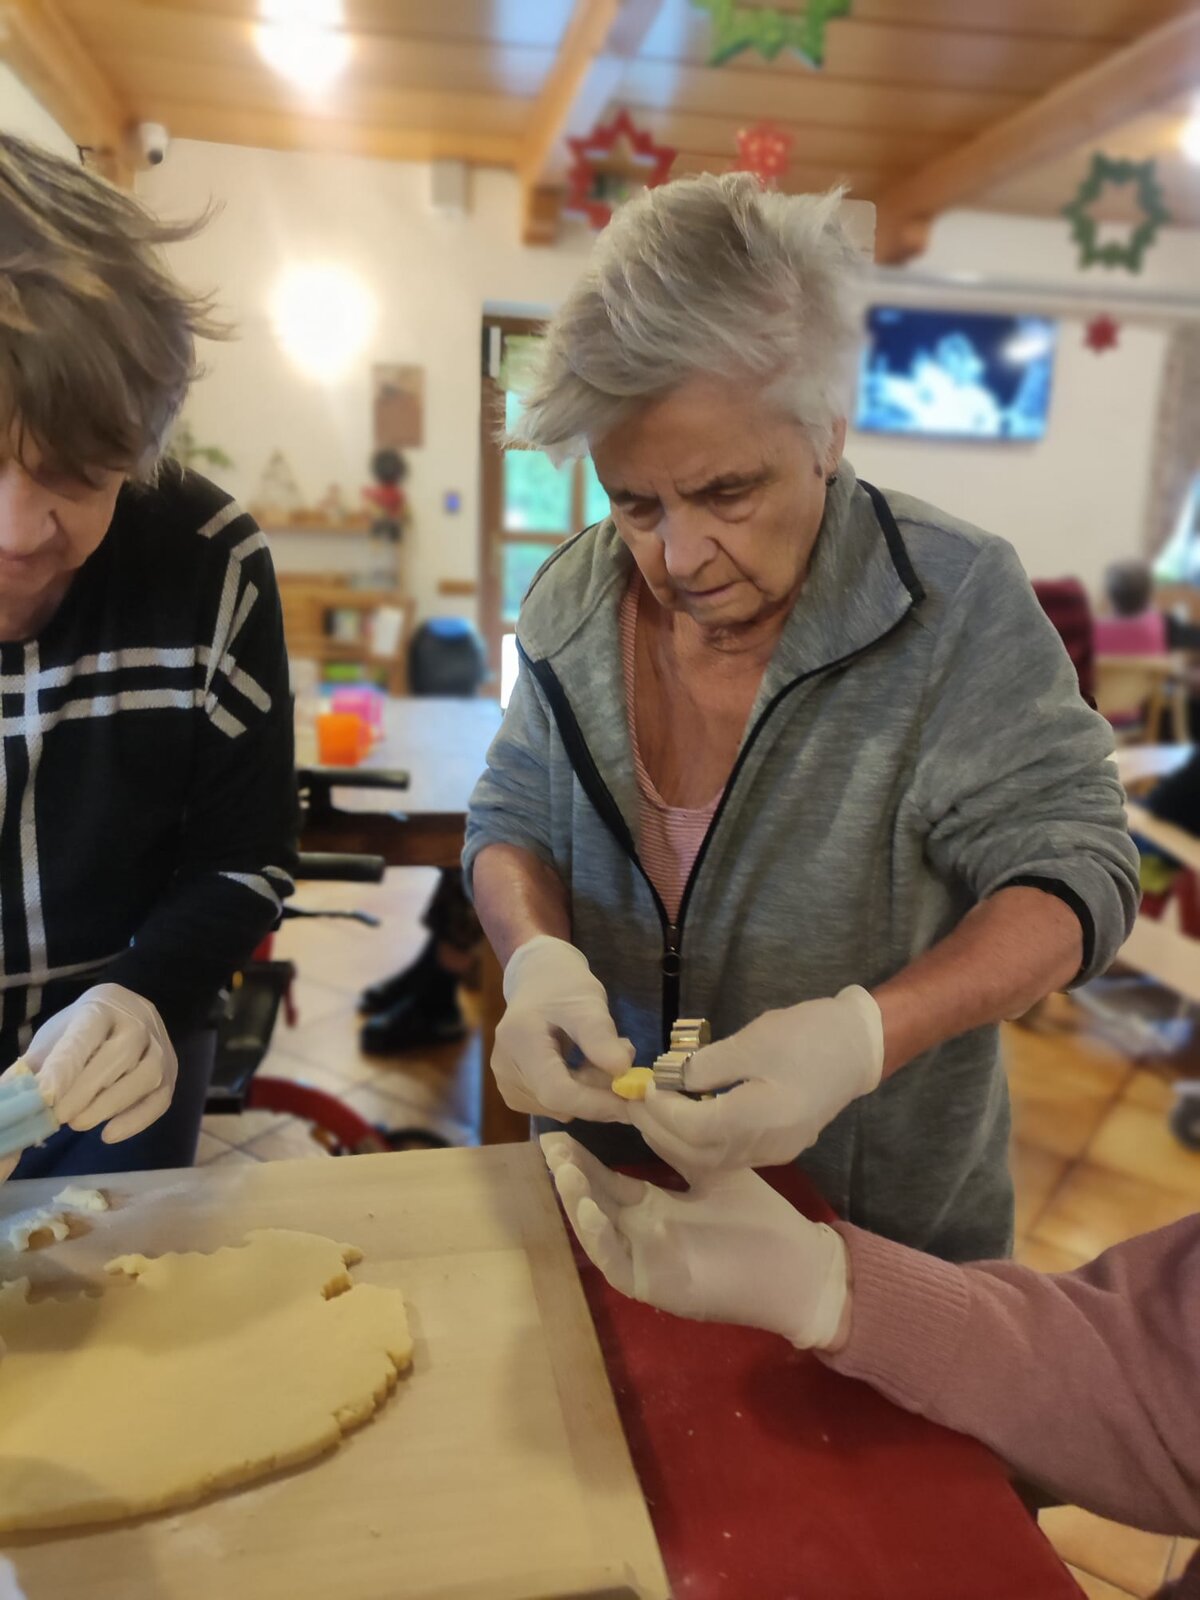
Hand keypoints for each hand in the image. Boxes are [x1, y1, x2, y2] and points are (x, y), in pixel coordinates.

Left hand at [24, 984, 177, 1143]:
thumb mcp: (54, 1037)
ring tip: (78, 1124)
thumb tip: (6, 1102)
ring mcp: (159, 1048)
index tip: (44, 1096)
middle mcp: (137, 1024)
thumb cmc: (81, 1031)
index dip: (64, 1067)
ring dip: (110, 1105)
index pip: (84, 1036)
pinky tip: (108, 1135)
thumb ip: (31, 1069)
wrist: (128, 1013)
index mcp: (100, 1009)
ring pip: (145, 1076)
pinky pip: (161, 1100)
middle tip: (57, 1117)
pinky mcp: (171, 1074)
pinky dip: (136, 1121)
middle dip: (86, 1091)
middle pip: (119, 1056)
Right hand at [493, 936, 633, 1122]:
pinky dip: (577, 1092)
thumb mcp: (587, 1002)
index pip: (556, 1091)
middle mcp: (504, 1069)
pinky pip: (553, 1104)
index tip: (631, 1101)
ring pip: (559, 1107)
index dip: (595, 1103)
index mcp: (518, 1041)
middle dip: (598, 1093)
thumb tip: (622, 1071)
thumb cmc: (563, 985)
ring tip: (602, 1054)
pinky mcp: (514, 1091)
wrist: (537, 981)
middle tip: (625, 1064)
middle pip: (558, 1102)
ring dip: (590, 1092)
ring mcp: (506, 1083)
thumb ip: (601, 1037)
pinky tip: (583, 1066)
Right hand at [542, 1134, 850, 1349]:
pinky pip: (614, 1261)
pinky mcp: (651, 1284)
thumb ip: (678, 1145)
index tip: (562, 1128)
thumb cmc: (758, 1219)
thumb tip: (646, 1104)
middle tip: (550, 1141)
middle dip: (569, 1172)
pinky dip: (598, 1236)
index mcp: (652, 1206)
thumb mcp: (712, 1171)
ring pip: (596, 1230)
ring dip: (576, 1201)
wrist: (793, 1266)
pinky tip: (590, 1208)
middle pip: (592, 1200)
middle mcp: (639, 1231)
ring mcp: (643, 1258)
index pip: (606, 1179)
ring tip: (563, 1169)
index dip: (582, 1157)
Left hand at [627, 987, 883, 1177]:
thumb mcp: (753, 1040)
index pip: (693, 1129)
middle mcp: (765, 1147)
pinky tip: (684, 1118)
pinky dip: (697, 1143)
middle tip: (633, 1102)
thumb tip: (668, 1078)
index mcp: (760, 1119)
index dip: (661, 1110)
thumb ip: (707, 1065)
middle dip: (659, 1130)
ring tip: (652, 1111)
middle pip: (697, 1154)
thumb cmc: (808, 1036)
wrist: (859, 1047)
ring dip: (674, 1141)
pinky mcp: (777, 1148)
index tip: (642, 1085)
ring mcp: (773, 1152)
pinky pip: (726, 1157)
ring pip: (709, 1161)